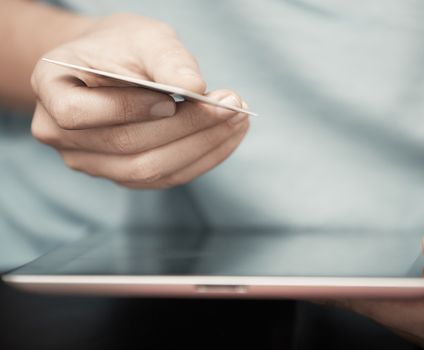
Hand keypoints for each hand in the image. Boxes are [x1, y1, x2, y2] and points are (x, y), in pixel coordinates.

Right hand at [31, 13, 249, 187]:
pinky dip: (201, 159)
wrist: (115, 65)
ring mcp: (91, 162)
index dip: (133, 109)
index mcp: (50, 91)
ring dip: (201, 147)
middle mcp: (59, 135)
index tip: (184, 96)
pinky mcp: (122, 174)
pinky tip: (227, 138)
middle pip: (126, 147)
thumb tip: (196, 89)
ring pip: (148, 170)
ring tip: (238, 121)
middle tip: (234, 106)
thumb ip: (166, 60)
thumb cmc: (125, 47)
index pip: (81, 114)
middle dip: (187, 127)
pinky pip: (163, 177)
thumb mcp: (144, 38)